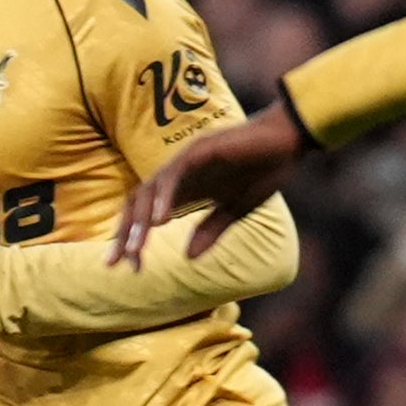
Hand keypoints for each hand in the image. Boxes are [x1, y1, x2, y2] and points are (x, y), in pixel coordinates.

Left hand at [115, 104, 308, 266]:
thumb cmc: (266, 169)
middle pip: (138, 202)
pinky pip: (175, 175)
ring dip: (140, 221)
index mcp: (185, 187)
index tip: (128, 265)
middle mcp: (179, 172)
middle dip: (125, 233)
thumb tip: (189, 258)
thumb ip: (212, 229)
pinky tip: (159, 221)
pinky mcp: (201, 150)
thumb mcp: (237, 209)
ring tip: (135, 248)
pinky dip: (164, 198)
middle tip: (116, 263)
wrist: (289, 140)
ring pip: (150, 190)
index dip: (133, 237)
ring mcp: (188, 159)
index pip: (147, 213)